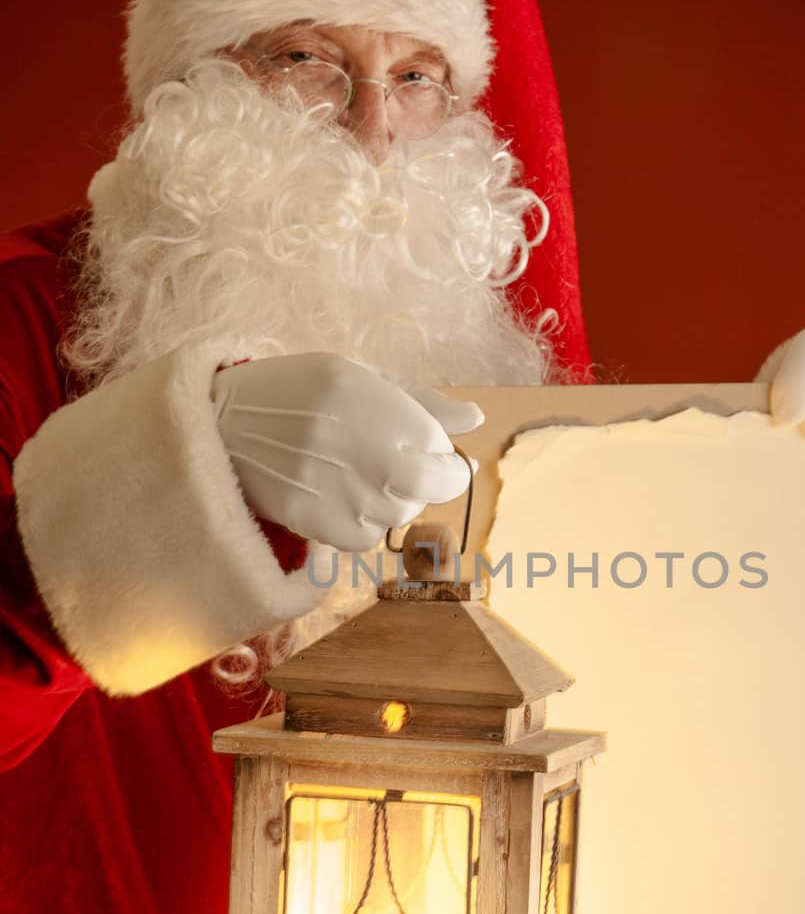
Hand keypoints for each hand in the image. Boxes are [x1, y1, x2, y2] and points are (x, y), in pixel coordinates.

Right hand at [211, 354, 481, 551]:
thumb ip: (422, 400)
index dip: (444, 459)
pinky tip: (334, 494)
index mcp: (382, 407)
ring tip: (351, 472)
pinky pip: (366, 539)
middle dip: (423, 481)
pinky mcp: (320, 525)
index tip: (428, 452)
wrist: (220, 424)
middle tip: (389, 462)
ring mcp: (345, 494)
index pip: (447, 459)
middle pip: (431, 491)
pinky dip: (360, 521)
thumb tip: (476, 418)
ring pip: (399, 515)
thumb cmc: (297, 391)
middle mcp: (369, 454)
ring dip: (390, 499)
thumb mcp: (360, 374)